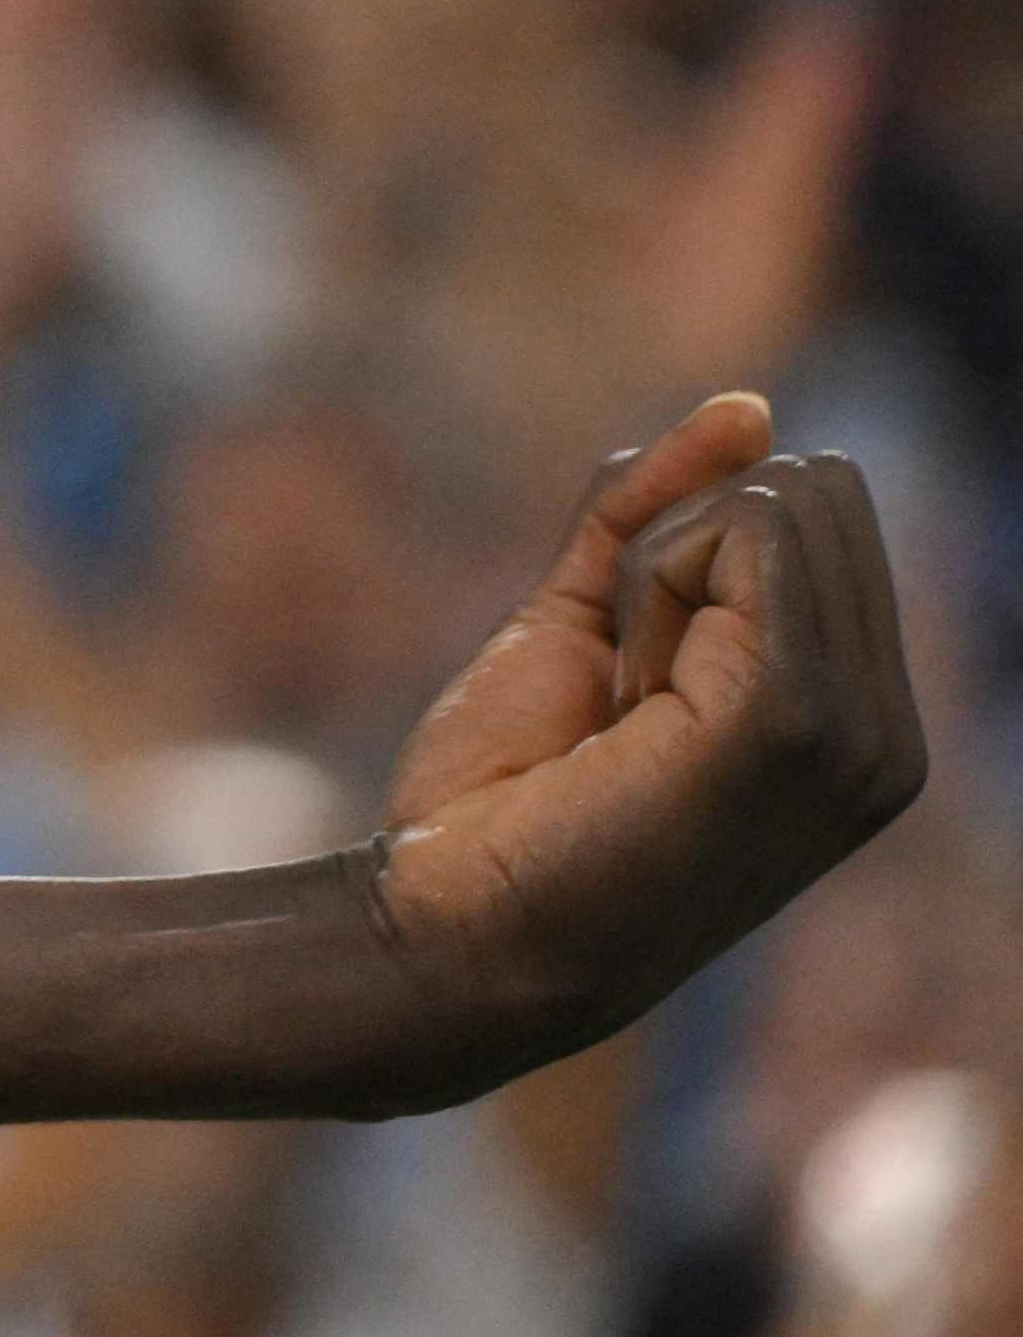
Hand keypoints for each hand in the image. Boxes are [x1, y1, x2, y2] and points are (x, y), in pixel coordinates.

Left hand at [370, 398, 927, 1085]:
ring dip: (655, 580)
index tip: (631, 675)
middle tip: (623, 691)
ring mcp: (857, 733)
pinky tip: (624, 705)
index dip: (682, 553)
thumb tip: (747, 408)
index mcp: (856, 716)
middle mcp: (885, 732)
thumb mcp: (583, 618)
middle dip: (675, 552)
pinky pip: (741, 535)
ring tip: (622, 712)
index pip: (818, 507)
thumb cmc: (506, 798)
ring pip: (772, 504)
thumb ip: (652, 511)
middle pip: (804, 493)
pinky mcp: (801, 718)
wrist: (451, 928)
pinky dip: (648, 592)